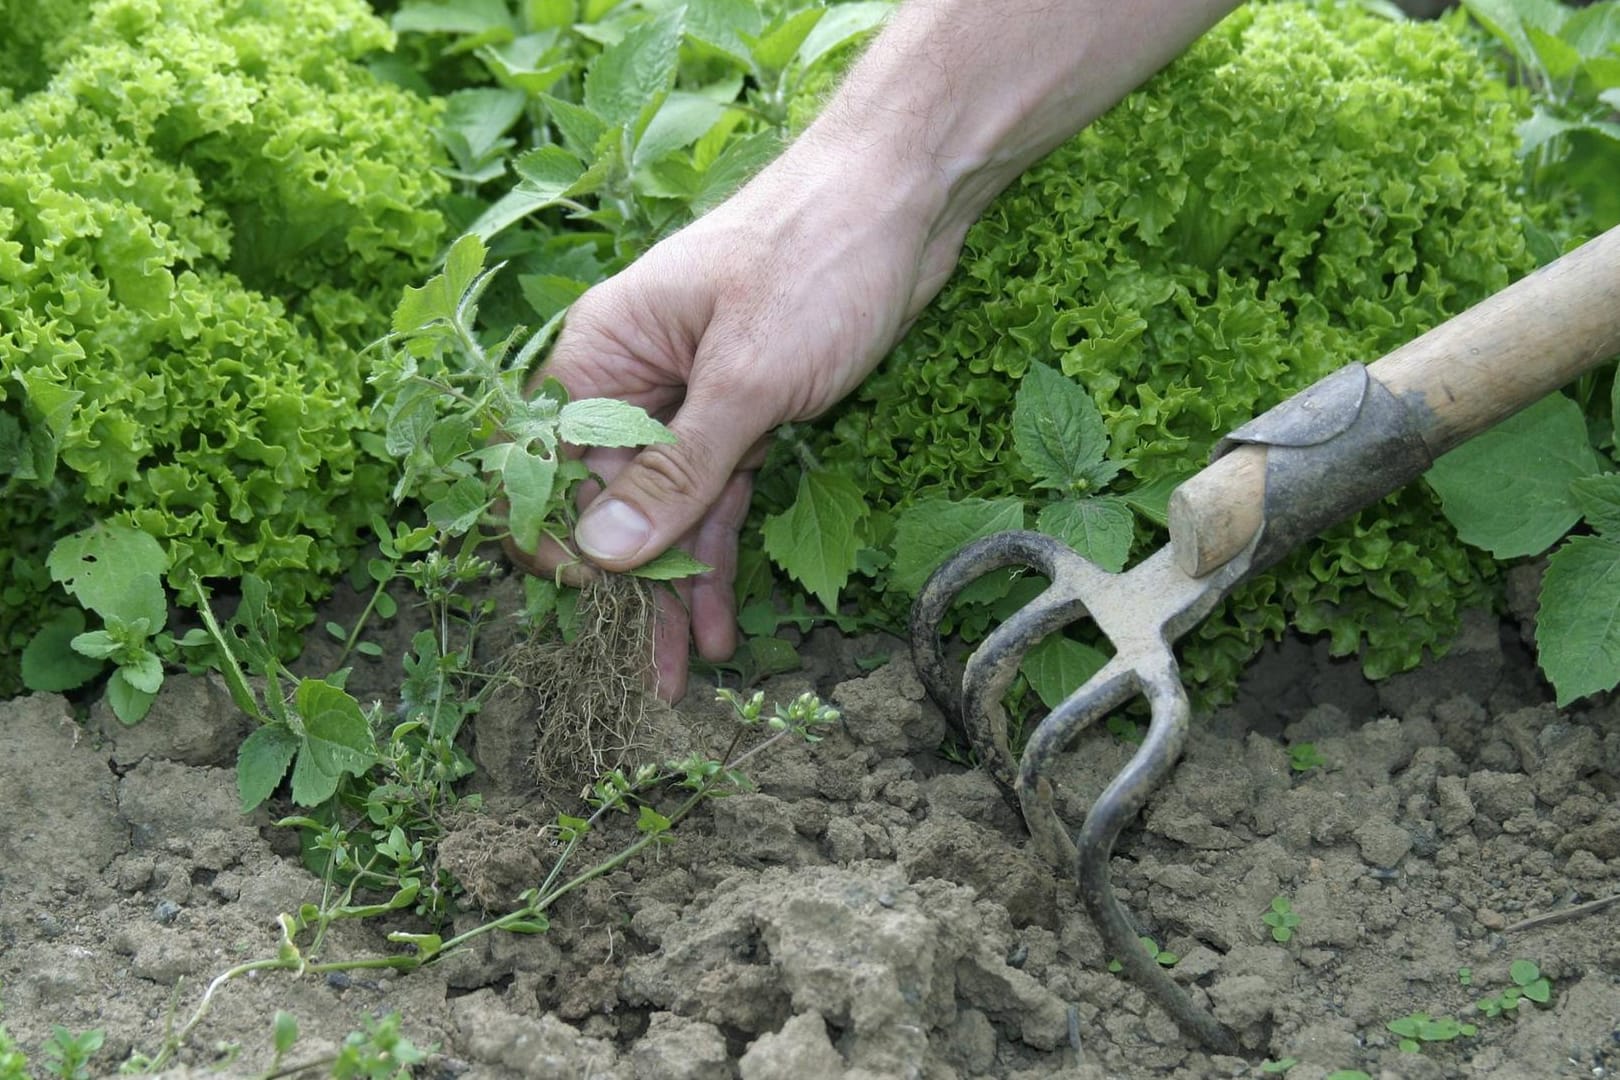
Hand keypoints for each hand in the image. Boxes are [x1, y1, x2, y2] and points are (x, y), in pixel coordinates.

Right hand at [507, 136, 969, 700]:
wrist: (907, 197)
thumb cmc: (814, 261)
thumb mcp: (743, 380)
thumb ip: (672, 473)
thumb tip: (599, 554)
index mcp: (604, 353)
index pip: (548, 463)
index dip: (559, 541)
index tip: (587, 609)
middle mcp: (635, 378)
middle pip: (610, 500)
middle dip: (628, 590)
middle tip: (646, 677)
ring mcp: (692, 398)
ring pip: (668, 511)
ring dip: (678, 590)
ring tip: (683, 676)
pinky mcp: (748, 411)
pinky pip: (719, 496)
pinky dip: (721, 553)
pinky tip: (725, 623)